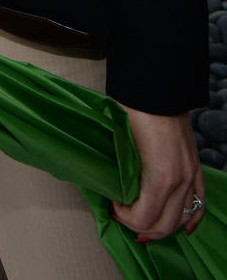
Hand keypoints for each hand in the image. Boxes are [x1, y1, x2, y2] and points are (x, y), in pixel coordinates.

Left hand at [112, 107, 204, 239]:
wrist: (155, 86)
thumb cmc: (132, 110)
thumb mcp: (122, 144)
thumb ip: (122, 173)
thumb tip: (113, 190)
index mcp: (161, 177)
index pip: (144, 219)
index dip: (125, 218)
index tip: (113, 204)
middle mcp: (181, 180)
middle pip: (164, 225)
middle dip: (141, 227)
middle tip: (124, 216)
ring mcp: (192, 173)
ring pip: (182, 218)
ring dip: (162, 225)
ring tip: (144, 220)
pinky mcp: (196, 165)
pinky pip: (199, 202)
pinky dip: (190, 217)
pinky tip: (181, 225)